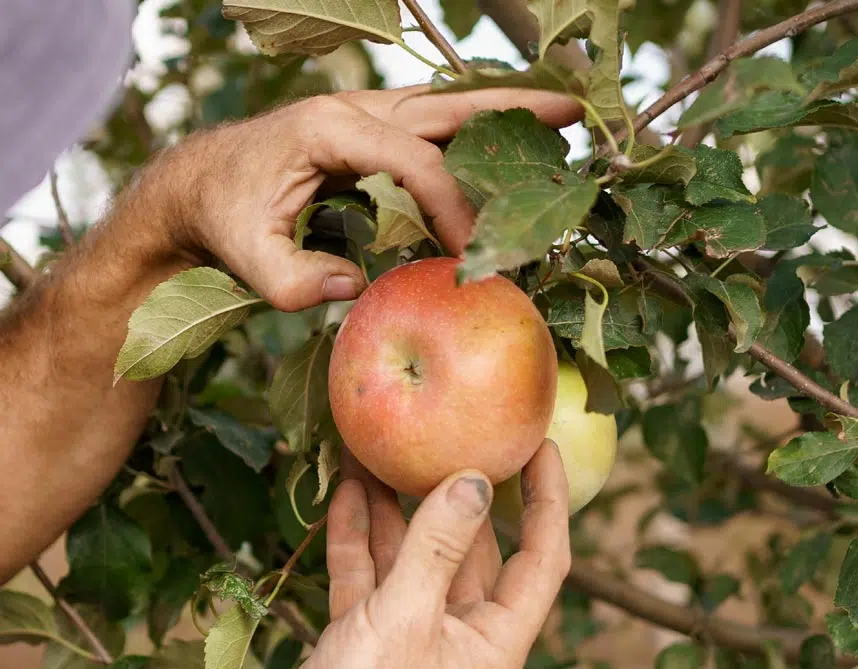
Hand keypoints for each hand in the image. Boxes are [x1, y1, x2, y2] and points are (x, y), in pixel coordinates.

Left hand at [158, 86, 581, 311]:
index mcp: (328, 129)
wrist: (197, 186)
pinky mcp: (369, 134)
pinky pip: (432, 127)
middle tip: (573, 112)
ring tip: (560, 115)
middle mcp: (354, 110)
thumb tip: (358, 287)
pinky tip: (505, 145)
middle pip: (447, 106)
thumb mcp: (246, 259)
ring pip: (445, 108)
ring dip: (501, 112)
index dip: (451, 205)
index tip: (471, 255)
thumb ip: (295, 281)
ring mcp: (363, 117)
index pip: (413, 160)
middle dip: (511, 111)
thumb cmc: (222, 218)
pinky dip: (473, 131)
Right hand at [292, 439, 569, 668]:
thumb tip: (474, 480)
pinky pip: (368, 576)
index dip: (548, 500)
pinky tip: (348, 494)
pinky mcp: (364, 638)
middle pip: (471, 546)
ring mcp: (410, 635)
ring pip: (413, 556)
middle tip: (447, 433)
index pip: (543, 557)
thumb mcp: (405, 621)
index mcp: (494, 639)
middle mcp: (459, 634)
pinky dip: (358, 537)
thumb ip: (438, 548)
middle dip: (454, 491)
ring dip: (396, 507)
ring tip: (380, 450)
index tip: (540, 444)